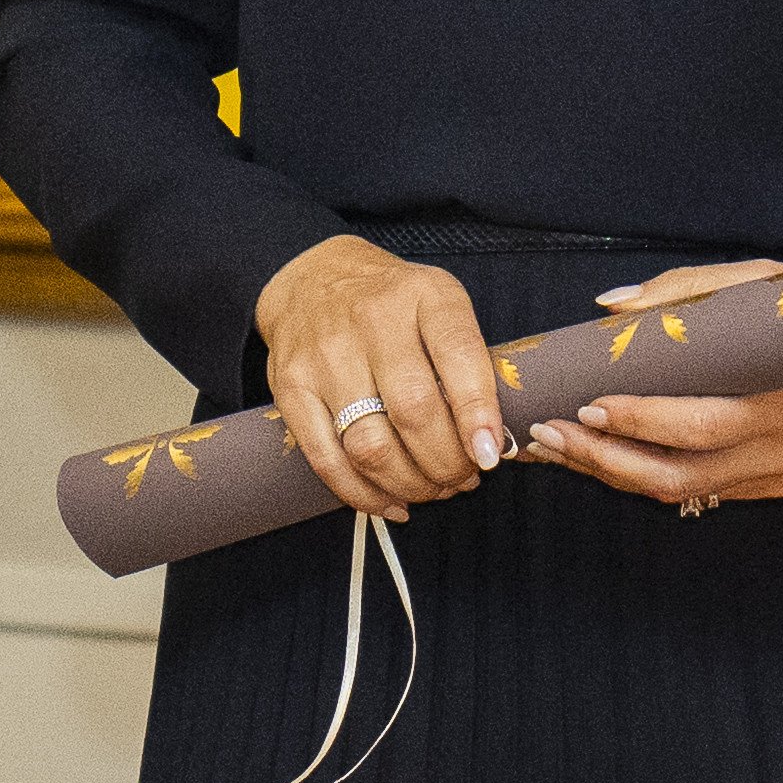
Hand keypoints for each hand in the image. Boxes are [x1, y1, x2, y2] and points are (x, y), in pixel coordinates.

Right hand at [255, 236, 505, 516]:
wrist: (315, 280)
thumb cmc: (394, 306)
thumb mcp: (441, 307)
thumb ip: (470, 363)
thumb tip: (492, 446)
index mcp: (424, 295)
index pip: (459, 355)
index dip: (478, 415)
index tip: (490, 455)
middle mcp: (372, 320)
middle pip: (414, 412)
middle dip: (447, 463)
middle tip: (463, 479)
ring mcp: (325, 355)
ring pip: (371, 444)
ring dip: (410, 483)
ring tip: (432, 490)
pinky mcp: (290, 387)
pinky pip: (327, 459)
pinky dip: (363, 494)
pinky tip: (392, 503)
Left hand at [519, 260, 782, 512]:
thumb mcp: (761, 283)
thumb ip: (687, 291)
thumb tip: (612, 309)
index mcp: (781, 402)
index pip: (699, 426)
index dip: (640, 421)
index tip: (587, 403)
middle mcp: (777, 450)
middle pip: (676, 473)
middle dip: (602, 456)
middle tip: (547, 433)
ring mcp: (774, 475)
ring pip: (678, 492)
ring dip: (610, 472)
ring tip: (558, 448)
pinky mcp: (770, 487)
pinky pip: (697, 490)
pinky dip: (643, 475)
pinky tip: (603, 456)